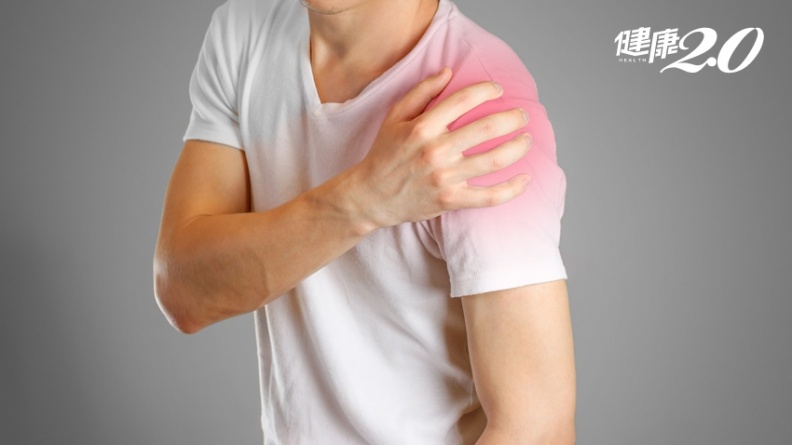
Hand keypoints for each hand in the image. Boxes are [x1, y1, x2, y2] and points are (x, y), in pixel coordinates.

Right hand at [346, 67, 532, 229]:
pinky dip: (512, 189)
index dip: (487, 91)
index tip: (498, 90)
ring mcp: (445, 177)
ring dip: (518, 147)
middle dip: (513, 118)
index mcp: (423, 127)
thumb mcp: (394, 117)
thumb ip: (421, 92)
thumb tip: (448, 72)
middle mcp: (436, 151)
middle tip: (522, 115)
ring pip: (494, 160)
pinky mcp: (450, 200)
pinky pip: (489, 196)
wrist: (370, 196)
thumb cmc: (383, 154)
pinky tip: (525, 179)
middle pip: (487, 128)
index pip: (464, 100)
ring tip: (527, 140)